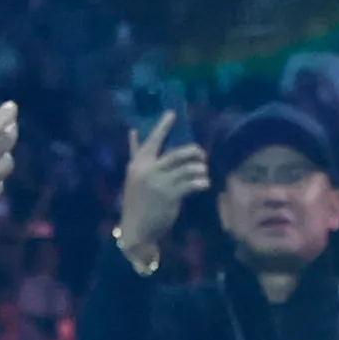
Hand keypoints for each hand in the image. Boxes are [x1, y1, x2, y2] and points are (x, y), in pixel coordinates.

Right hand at [115, 113, 209, 264]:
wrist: (136, 227)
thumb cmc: (136, 200)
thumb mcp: (133, 175)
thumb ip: (136, 153)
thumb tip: (133, 131)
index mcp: (138, 163)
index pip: (152, 140)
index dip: (163, 126)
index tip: (172, 113)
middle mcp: (147, 169)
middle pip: (176, 154)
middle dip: (192, 151)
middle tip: (201, 154)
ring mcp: (158, 182)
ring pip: (186, 169)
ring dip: (200, 169)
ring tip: (204, 172)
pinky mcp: (169, 196)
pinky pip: (191, 184)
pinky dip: (201, 182)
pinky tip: (205, 184)